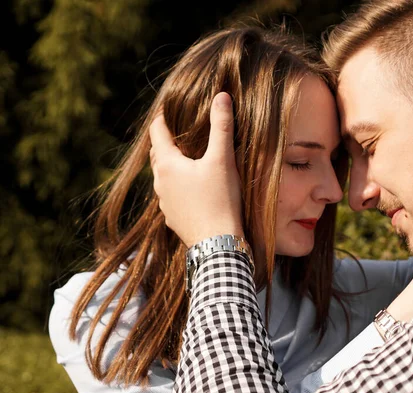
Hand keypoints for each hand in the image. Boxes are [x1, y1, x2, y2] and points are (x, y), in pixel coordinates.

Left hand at [149, 92, 243, 246]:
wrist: (218, 244)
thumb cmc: (220, 199)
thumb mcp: (222, 160)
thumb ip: (221, 126)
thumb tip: (221, 95)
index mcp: (167, 164)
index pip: (157, 131)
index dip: (162, 117)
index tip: (168, 108)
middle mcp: (159, 182)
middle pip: (158, 154)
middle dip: (167, 141)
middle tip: (180, 130)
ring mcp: (165, 203)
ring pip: (165, 176)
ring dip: (174, 165)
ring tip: (189, 159)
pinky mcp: (174, 218)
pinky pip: (173, 195)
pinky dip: (180, 186)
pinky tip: (195, 189)